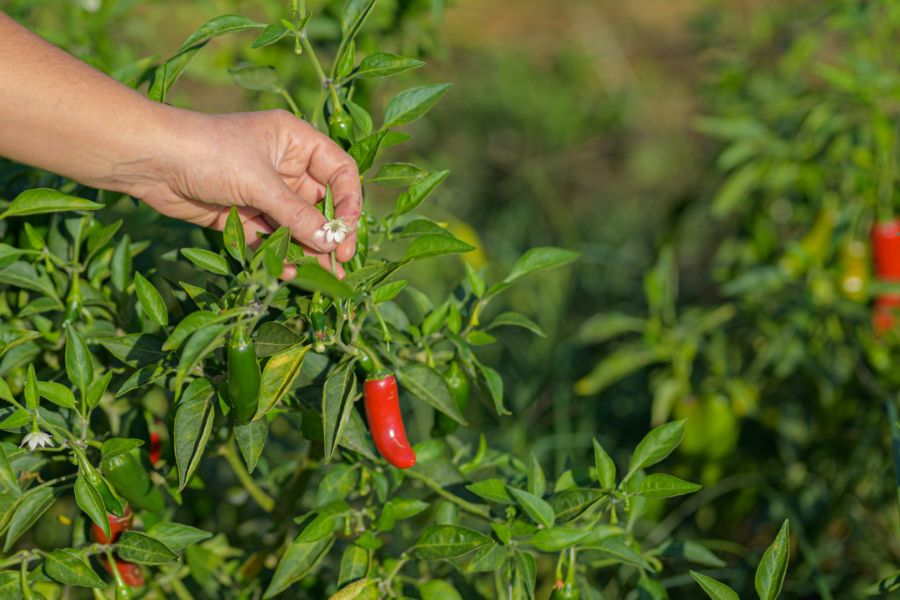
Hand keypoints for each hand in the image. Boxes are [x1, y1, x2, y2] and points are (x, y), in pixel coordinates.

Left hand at [130, 109, 361, 277]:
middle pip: (321, 202)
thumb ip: (296, 215)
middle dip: (330, 232)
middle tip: (342, 260)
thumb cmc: (208, 152)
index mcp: (295, 141)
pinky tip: (287, 272)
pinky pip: (270, 237)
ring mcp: (263, 191)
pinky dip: (279, 254)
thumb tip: (331, 243)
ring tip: (324, 277)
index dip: (349, 200)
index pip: (339, 171)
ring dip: (309, 250)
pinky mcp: (242, 214)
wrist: (149, 160)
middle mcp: (283, 165)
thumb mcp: (259, 182)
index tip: (347, 230)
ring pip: (296, 225)